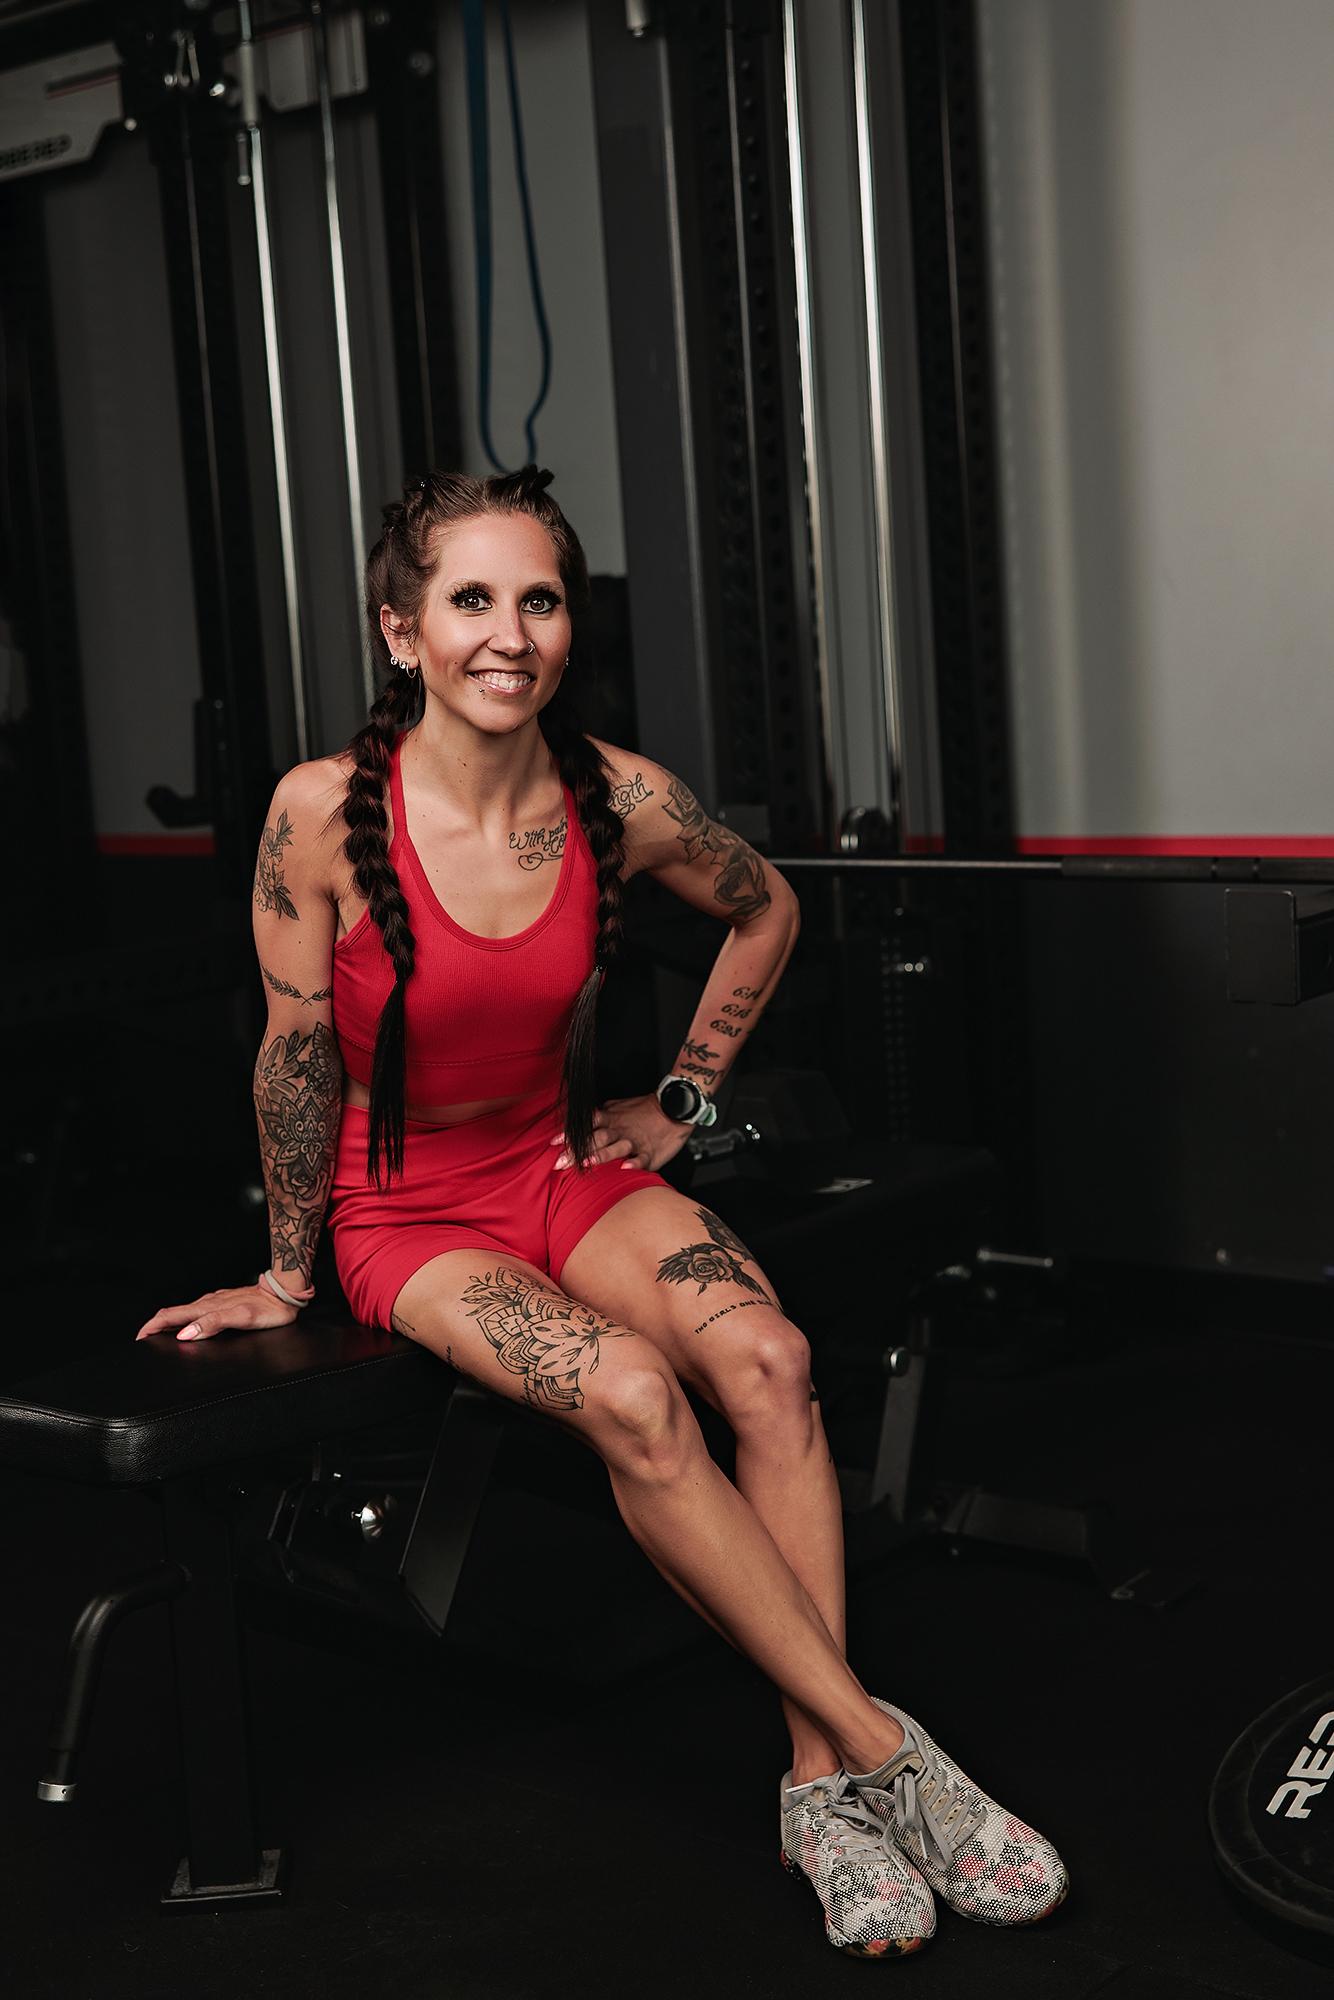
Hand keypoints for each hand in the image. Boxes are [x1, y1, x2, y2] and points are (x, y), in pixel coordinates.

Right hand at [135, 1282, 299, 1342]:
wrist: (284, 1295)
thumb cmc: (267, 1309)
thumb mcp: (240, 1318)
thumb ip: (212, 1324)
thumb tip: (185, 1334)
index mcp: (207, 1307)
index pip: (171, 1315)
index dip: (152, 1326)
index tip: (140, 1337)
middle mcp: (208, 1302)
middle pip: (174, 1313)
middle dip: (155, 1325)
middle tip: (143, 1339)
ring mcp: (215, 1302)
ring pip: (185, 1311)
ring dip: (168, 1322)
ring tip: (159, 1334)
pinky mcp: (223, 1303)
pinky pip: (197, 1311)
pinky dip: (185, 1320)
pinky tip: (188, 1325)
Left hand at [550, 1093, 691, 1173]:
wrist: (674, 1107)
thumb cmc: (645, 1109)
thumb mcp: (619, 1106)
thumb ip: (602, 1114)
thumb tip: (584, 1119)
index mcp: (610, 1119)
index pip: (586, 1125)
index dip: (570, 1133)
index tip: (553, 1143)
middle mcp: (619, 1130)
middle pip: (596, 1139)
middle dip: (577, 1151)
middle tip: (560, 1162)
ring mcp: (634, 1141)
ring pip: (616, 1148)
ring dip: (601, 1155)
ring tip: (587, 1164)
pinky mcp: (649, 1152)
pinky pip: (641, 1158)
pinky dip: (634, 1163)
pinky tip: (625, 1168)